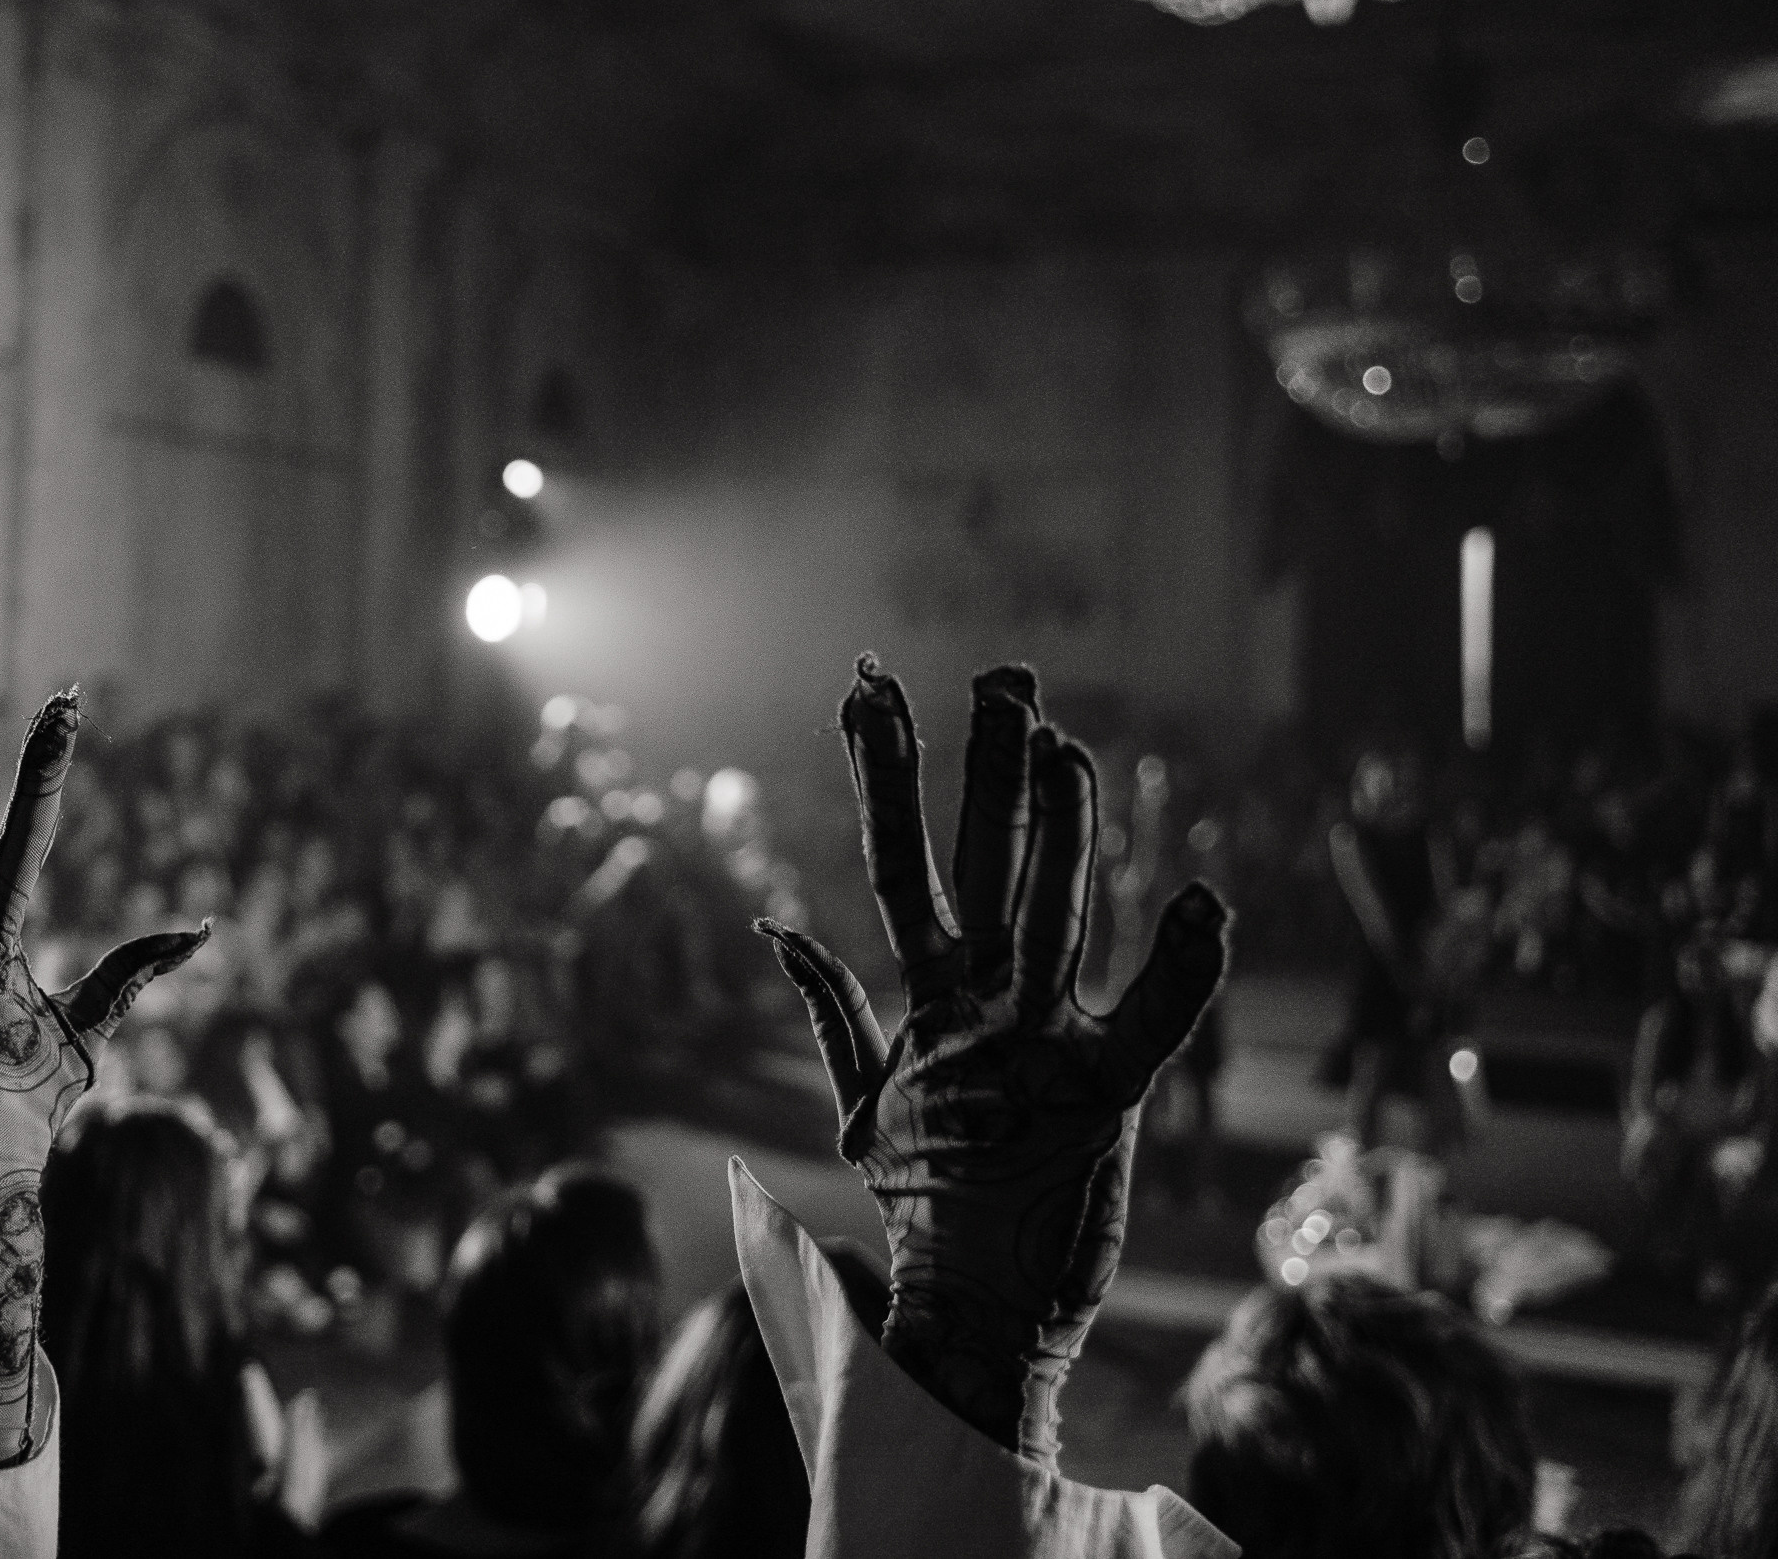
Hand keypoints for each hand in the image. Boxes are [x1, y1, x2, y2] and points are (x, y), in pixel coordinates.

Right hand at [756, 655, 1225, 1464]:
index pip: (894, 859)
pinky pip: (1153, 1020)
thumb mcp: (863, 1102)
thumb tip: (775, 927)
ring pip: (1051, 908)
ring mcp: (1037, 1045)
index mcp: (926, 997)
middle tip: (998, 674)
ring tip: (1063, 738)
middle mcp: (979, 1004)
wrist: (969, 1308)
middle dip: (984, 763)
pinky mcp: (1105, 1098)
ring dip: (1056, 823)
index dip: (881, 768)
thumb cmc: (927, 1203)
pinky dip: (1184, 964)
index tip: (866, 685)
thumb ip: (829, 1007)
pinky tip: (1208, 899)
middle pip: (978, 859)